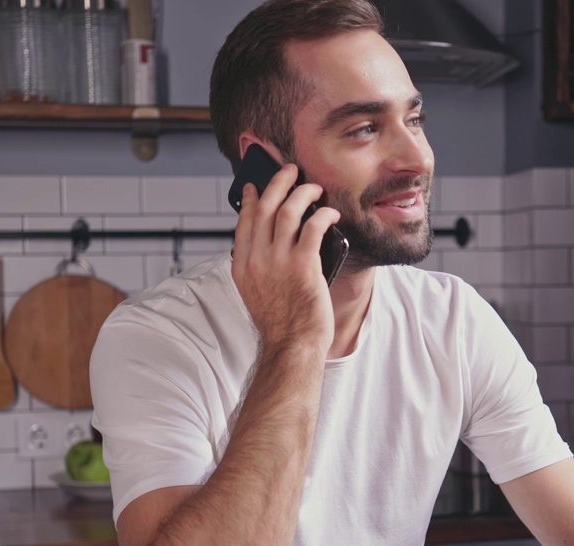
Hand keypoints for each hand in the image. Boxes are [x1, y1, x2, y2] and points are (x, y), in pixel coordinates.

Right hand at [231, 164, 339, 352]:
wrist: (293, 346)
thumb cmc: (282, 324)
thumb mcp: (257, 293)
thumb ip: (260, 267)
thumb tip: (273, 242)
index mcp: (242, 267)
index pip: (244, 222)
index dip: (249, 200)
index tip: (255, 187)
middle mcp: (257, 260)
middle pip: (264, 208)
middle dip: (277, 183)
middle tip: (290, 172)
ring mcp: (279, 262)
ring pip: (288, 211)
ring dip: (302, 193)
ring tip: (314, 188)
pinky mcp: (303, 265)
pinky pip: (313, 227)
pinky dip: (323, 214)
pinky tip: (331, 213)